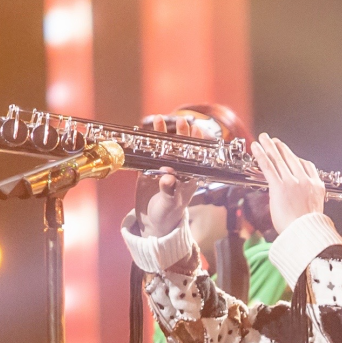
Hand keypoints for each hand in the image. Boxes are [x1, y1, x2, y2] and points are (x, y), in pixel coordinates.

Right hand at [134, 115, 199, 236]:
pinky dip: (146, 143)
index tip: (197, 130)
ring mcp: (162, 168)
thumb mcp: (170, 205)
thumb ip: (169, 191)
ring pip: (164, 148)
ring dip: (162, 134)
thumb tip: (167, 178)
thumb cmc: (167, 215)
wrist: (153, 222)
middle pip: (180, 148)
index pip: (195, 157)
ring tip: (160, 119)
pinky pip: (147, 153)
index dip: (197, 143)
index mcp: (188, 178)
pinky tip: (144, 131)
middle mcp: (176, 170)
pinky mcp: (147, 169)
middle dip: (181, 134)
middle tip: (182, 121)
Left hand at [250, 133, 325, 234]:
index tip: (291, 156)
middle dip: (282, 148)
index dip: (297, 159)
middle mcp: (305, 181)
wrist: (306, 235)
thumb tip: (297, 202)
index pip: (308, 166)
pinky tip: (256, 147)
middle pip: (292, 159)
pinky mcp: (280, 187)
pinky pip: (269, 167)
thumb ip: (307, 201)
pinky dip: (261, 155)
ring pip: (279, 160)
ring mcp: (293, 182)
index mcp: (317, 187)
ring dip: (270, 146)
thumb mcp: (314, 211)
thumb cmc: (308, 230)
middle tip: (275, 141)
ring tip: (264, 138)